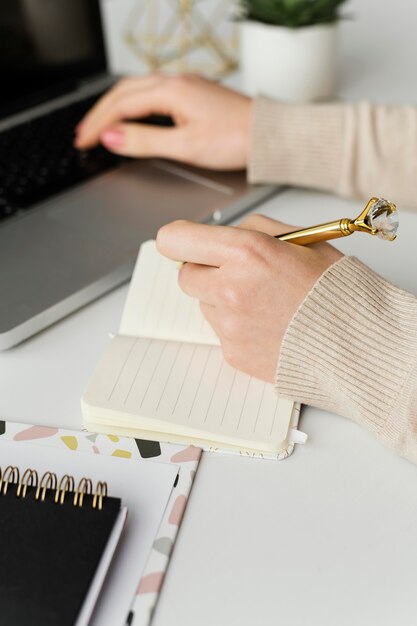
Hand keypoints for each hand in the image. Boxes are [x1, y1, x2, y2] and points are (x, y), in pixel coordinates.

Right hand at [74, 74, 251, 169]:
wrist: (268, 136)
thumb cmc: (235, 140)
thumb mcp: (184, 145)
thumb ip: (144, 141)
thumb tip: (112, 138)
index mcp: (171, 91)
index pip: (121, 105)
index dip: (98, 124)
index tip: (83, 141)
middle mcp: (176, 81)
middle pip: (124, 92)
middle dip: (100, 113)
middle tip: (84, 133)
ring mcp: (186, 86)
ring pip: (138, 89)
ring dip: (115, 106)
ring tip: (101, 125)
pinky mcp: (194, 94)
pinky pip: (153, 93)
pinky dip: (134, 105)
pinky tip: (133, 116)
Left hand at [156, 216, 342, 382]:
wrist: (356, 344)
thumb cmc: (335, 291)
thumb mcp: (301, 239)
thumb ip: (253, 230)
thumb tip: (221, 234)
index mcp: (245, 252)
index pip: (174, 240)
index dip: (180, 240)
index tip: (188, 243)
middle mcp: (230, 289)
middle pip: (185, 275)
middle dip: (205, 271)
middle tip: (238, 274)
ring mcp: (229, 325)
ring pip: (203, 304)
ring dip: (222, 300)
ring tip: (265, 304)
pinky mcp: (233, 353)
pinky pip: (220, 332)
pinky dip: (238, 327)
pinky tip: (269, 325)